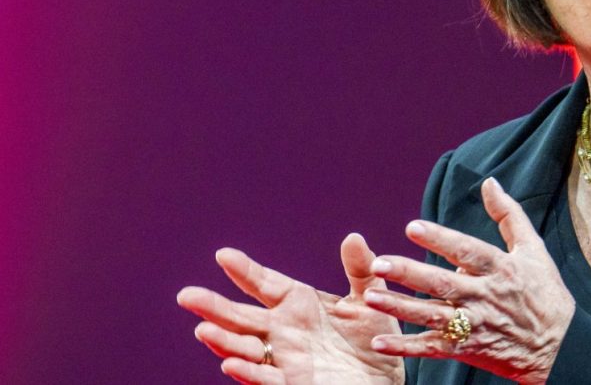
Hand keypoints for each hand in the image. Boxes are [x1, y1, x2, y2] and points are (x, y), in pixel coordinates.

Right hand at [177, 233, 404, 383]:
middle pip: (242, 316)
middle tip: (186, 295)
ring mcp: (284, 358)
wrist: (385, 379)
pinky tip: (230, 364)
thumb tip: (354, 237)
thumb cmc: (373, 337)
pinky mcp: (292, 384)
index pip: (264, 283)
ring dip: (224, 341)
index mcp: (298, 303)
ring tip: (204, 330)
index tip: (224, 255)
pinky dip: (248, 372)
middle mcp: (283, 329)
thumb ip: (361, 270)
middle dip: (214, 307)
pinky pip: (265, 379)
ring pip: (244, 349)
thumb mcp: (370, 300)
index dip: (245, 271)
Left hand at [364, 178, 574, 384]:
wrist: (561, 345)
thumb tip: (489, 183)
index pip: (467, 251)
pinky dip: (407, 348)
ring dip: (401, 308)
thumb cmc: (545, 292)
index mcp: (501, 269)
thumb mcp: (533, 249)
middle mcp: (485, 297)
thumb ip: (509, 214)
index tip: (412, 227)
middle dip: (411, 274)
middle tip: (380, 264)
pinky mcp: (468, 349)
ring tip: (372, 297)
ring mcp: (475, 325)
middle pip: (443, 284)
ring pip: (432, 316)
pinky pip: (433, 349)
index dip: (440, 239)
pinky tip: (380, 343)